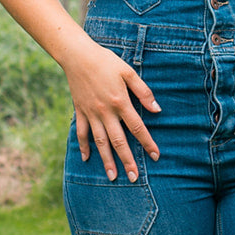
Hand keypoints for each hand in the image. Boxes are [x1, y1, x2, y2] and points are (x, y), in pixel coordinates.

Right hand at [62, 37, 160, 181]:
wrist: (78, 56)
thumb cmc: (106, 61)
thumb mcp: (128, 72)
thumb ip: (143, 92)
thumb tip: (157, 110)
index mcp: (120, 102)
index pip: (137, 127)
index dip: (147, 142)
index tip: (156, 156)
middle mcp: (105, 111)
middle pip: (118, 141)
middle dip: (127, 160)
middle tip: (134, 178)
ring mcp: (91, 113)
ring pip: (100, 142)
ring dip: (107, 160)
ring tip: (112, 177)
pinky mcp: (80, 111)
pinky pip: (81, 133)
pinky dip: (83, 146)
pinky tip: (87, 159)